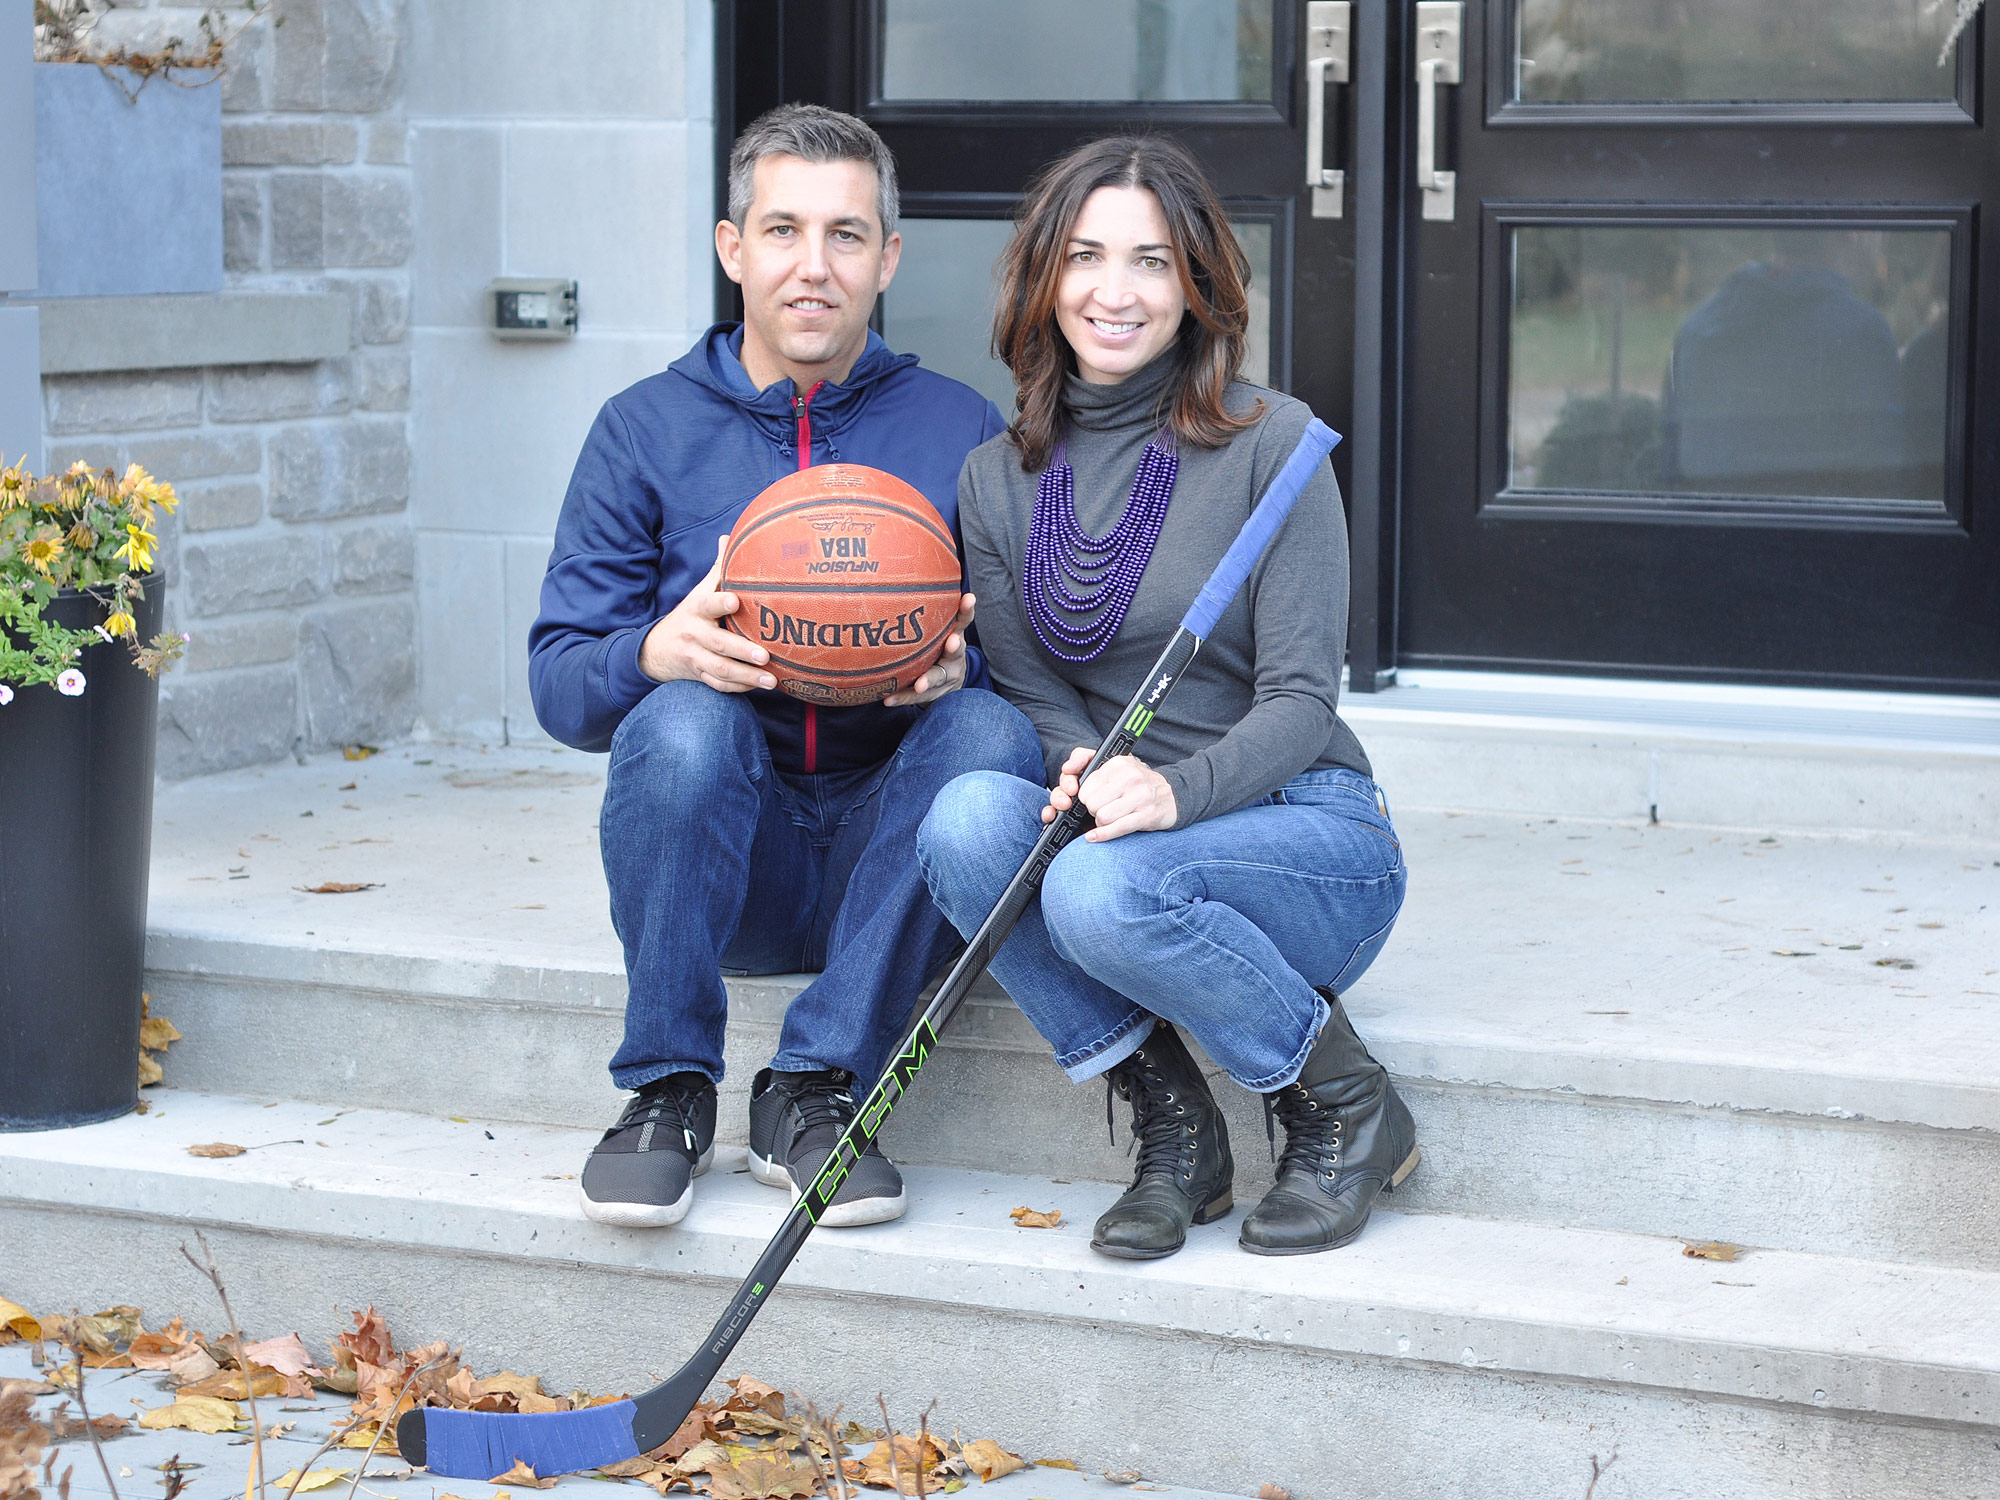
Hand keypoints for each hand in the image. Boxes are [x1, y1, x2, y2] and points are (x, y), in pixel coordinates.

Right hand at [638, 535, 777, 692]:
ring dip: (746, 676)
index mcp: (696, 610)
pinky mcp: (699, 676)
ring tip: (771, 680)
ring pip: (720, 670)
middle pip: (717, 644)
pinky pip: (718, 685)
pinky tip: (758, 687)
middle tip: (764, 654)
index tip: (735, 601)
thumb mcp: (699, 591)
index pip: (707, 604)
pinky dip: (739, 688)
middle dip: (741, 650)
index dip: (719, 602)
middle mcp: (694, 634)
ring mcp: (695, 658)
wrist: (657, 649)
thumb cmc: (690, 615)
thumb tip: (730, 537)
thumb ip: (717, 569)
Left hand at [882, 593, 975, 706]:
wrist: (948, 689)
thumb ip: (929, 616)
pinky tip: (888, 700)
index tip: (969, 598)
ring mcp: (945, 678)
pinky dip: (902, 698)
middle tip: (953, 643)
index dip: (966, 611)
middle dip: (955, 647)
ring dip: (929, 680)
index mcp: (954, 638)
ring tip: (920, 685)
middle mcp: (953, 658)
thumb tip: (901, 581)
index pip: (962, 621)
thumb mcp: (939, 633)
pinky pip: (915, 697)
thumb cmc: (937, 651)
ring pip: (938, 678)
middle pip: (956, 652)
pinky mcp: (933, 695)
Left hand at [1043, 749, 1177, 840]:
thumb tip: (1067, 769)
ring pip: (1102, 817)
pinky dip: (1103, 835)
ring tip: (1109, 817)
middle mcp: (1130, 777)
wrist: (1172, 795)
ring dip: (1101, 822)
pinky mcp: (1147, 815)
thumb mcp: (1116, 767)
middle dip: (1093, 810)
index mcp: (1118, 763)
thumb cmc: (1137, 783)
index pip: (1085, 787)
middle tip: (1102, 809)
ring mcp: (1140, 796)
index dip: (1084, 797)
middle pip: (1091, 804)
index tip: (1089, 799)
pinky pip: (1117, 828)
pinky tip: (1094, 836)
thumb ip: (1087, 761)